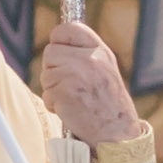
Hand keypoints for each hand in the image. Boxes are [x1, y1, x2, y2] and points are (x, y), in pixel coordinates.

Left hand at [38, 17, 134, 148]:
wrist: (117, 134)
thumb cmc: (109, 106)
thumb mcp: (105, 70)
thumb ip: (85, 56)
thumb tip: (57, 44)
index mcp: (100, 51)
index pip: (69, 28)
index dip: (58, 39)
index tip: (60, 51)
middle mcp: (89, 59)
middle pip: (50, 52)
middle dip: (53, 69)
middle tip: (69, 85)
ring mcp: (76, 74)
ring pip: (46, 74)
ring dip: (54, 89)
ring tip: (73, 99)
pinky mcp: (64, 92)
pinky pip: (47, 94)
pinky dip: (54, 105)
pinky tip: (71, 110)